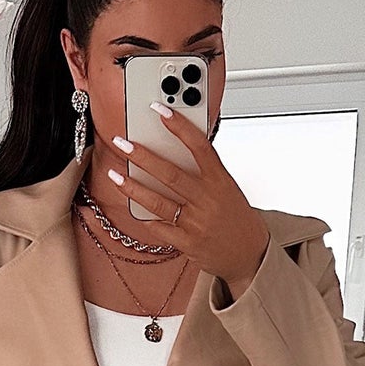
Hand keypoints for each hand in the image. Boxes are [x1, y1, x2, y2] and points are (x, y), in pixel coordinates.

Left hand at [102, 106, 269, 299]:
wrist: (249, 254)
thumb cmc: (236, 218)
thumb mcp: (227, 189)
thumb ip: (204, 173)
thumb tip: (172, 153)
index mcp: (220, 181)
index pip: (200, 147)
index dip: (179, 127)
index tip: (161, 111)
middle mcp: (208, 200)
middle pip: (170, 174)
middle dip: (142, 157)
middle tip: (122, 143)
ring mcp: (197, 223)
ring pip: (158, 202)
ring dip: (132, 188)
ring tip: (115, 175)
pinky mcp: (188, 243)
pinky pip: (160, 228)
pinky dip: (147, 218)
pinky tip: (135, 209)